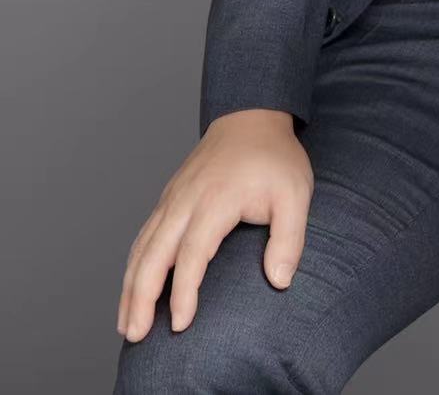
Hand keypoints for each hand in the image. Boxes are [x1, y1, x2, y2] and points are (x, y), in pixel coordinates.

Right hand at [116, 109, 311, 342]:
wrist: (251, 116)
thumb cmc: (274, 158)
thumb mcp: (295, 193)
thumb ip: (289, 238)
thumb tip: (280, 280)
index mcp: (216, 199)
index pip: (192, 253)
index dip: (183, 291)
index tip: (179, 325)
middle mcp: (186, 200)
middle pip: (154, 253)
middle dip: (141, 297)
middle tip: (136, 336)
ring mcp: (173, 198)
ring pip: (142, 246)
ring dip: (130, 286)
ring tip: (127, 325)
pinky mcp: (168, 198)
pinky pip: (144, 235)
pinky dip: (134, 265)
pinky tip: (132, 288)